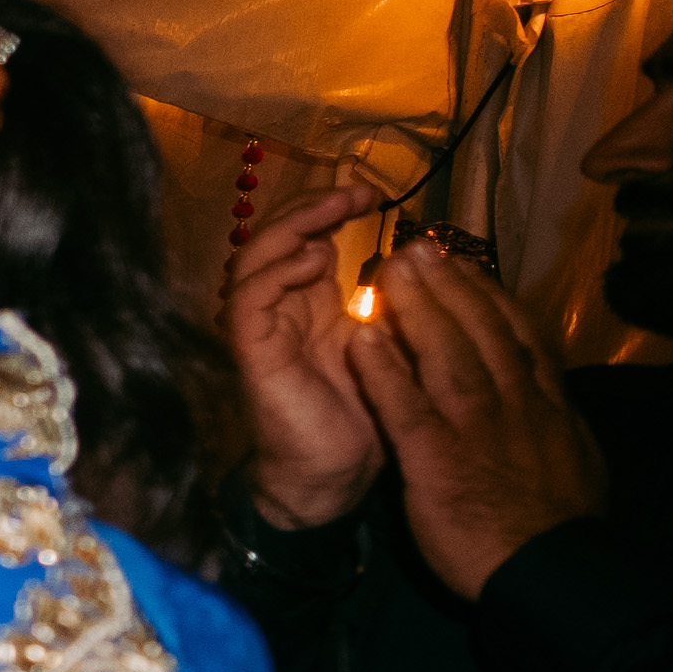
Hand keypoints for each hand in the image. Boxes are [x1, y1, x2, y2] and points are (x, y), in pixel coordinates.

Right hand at [222, 182, 386, 527]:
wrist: (334, 477)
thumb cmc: (366, 416)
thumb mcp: (392, 346)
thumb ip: (396, 304)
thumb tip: (422, 257)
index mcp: (311, 301)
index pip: (308, 234)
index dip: (334, 208)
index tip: (378, 195)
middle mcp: (280, 306)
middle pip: (277, 233)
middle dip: (316, 205)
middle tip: (358, 194)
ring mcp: (261, 327)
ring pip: (256, 254)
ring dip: (295, 227)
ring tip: (335, 214)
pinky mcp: (251, 351)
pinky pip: (250, 297)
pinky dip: (278, 271)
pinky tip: (314, 260)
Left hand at [350, 242, 606, 598]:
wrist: (553, 574)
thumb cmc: (560, 524)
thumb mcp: (575, 460)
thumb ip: (558, 422)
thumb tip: (556, 397)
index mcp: (547, 405)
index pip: (517, 335)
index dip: (487, 295)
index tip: (463, 264)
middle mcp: (516, 405)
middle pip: (482, 330)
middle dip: (449, 283)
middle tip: (417, 246)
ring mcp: (478, 430)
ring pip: (449, 354)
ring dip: (418, 309)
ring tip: (389, 270)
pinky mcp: (439, 461)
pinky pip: (406, 406)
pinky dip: (385, 371)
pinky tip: (360, 341)